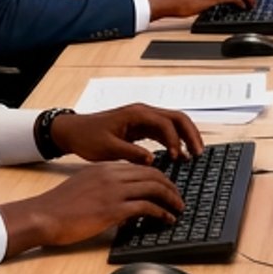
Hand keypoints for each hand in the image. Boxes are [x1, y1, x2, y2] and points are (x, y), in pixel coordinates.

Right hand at [0, 158, 184, 254]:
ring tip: (178, 209)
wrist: (43, 215)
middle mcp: (112, 175)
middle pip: (153, 174)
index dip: (158, 177)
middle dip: (170, 186)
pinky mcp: (113, 209)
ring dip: (171, 199)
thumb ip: (104, 187)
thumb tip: (121, 199)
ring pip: (154, 187)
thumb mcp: (84, 186)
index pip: (140, 167)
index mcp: (105, 167)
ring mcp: (113, 191)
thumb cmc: (58, 206)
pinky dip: (161, 213)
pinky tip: (166, 219)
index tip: (166, 187)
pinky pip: (146, 207)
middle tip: (178, 198)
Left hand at [50, 103, 202, 162]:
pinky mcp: (142, 127)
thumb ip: (131, 154)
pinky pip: (164, 131)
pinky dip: (175, 141)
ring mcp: (144, 119)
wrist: (74, 131)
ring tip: (195, 155)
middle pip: (177, 118)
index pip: (165, 123)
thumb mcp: (107, 148)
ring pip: (174, 123)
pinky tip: (179, 155)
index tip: (177, 158)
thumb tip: (152, 160)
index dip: (174, 140)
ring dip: (186, 137)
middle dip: (190, 134)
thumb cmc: (88, 137)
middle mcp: (144, 113)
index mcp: (136, 114)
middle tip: (199, 153)